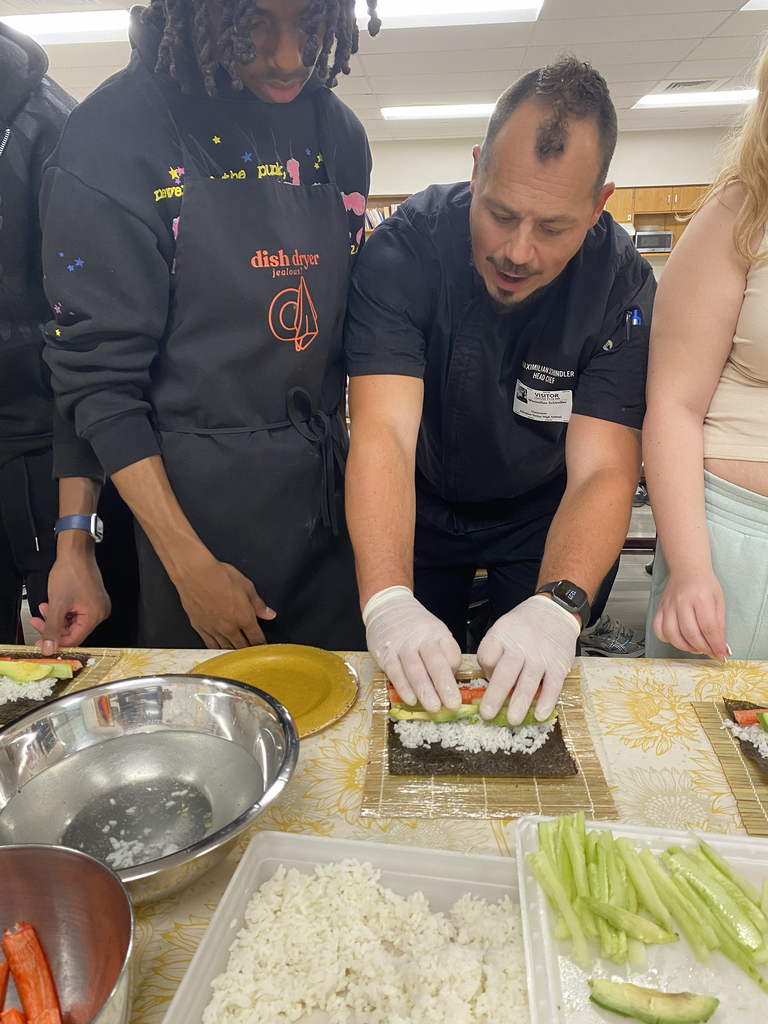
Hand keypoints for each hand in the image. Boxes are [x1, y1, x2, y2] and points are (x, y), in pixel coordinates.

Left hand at [30, 547, 110, 652]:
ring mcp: (97, 605)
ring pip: (73, 621)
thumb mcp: (57, 604)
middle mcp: (100, 612)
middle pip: (73, 630)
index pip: (75, 638)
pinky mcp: (92, 600)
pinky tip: (53, 604)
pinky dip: (63, 610)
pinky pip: (76, 612)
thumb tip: (49, 647)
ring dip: (56, 617)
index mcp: (95, 615)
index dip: (56, 641)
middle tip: (39, 621)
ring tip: (45, 608)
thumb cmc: (71, 572)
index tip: (42, 641)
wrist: (75, 553)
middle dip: (54, 626)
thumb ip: (52, 628)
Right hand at [172, 550, 275, 648]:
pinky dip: (217, 649)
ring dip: (233, 651)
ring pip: (226, 648)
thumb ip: (258, 604)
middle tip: (251, 651)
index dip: (261, 644)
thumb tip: (269, 614)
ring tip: (238, 653)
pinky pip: (210, 645)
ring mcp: (214, 630)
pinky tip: (219, 649)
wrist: (195, 574)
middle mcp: (229, 627)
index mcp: (244, 618)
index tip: (262, 645)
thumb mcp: (247, 586)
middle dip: (249, 650)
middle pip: (242, 647)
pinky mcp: (200, 628)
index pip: (256, 638)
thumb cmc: (220, 576)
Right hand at [363, 586, 461, 712]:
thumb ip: (443, 653)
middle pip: (435, 663)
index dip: (455, 672)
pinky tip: (411, 699)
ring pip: (415, 669)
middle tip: (453, 704)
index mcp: (438, 633)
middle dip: (445, 686)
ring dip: (425, 690)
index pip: (452, 654)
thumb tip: (449, 681)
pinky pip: (395, 671)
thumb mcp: (434, 631)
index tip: (456, 687)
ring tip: (434, 707)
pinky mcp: (385, 653)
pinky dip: (403, 687)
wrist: (388, 605)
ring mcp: (402, 646)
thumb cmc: (415, 624)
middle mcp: (421, 638)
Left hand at [477, 595, 579, 723]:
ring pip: (528, 682)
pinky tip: (540, 714)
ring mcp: (540, 656)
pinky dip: (547, 701)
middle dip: (495, 695)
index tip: (486, 678)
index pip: (486, 655)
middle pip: (505, 673)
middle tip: (487, 714)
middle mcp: (520, 646)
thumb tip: (489, 679)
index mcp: (502, 635)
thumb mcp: (503, 628)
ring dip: (520, 703)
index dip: (484, 668)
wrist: (555, 611)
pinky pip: (552, 685)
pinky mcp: (558, 664)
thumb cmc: (524, 625)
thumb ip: (494, 652)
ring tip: (513, 719)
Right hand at [653, 567, 727, 659]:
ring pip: (671, 634)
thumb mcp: (719, 602)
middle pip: (690, 633)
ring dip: (684, 647)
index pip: (708, 628)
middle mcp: (682, 602)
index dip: (715, 645)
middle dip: (702, 648)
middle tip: (709, 652)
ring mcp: (669, 606)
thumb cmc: (704, 584)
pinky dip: (667, 639)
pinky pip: (658, 629)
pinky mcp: (660, 609)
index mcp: (701, 598)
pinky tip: (678, 638)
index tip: (720, 654)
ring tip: (694, 647)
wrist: (687, 569)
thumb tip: (722, 647)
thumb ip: (720, 625)